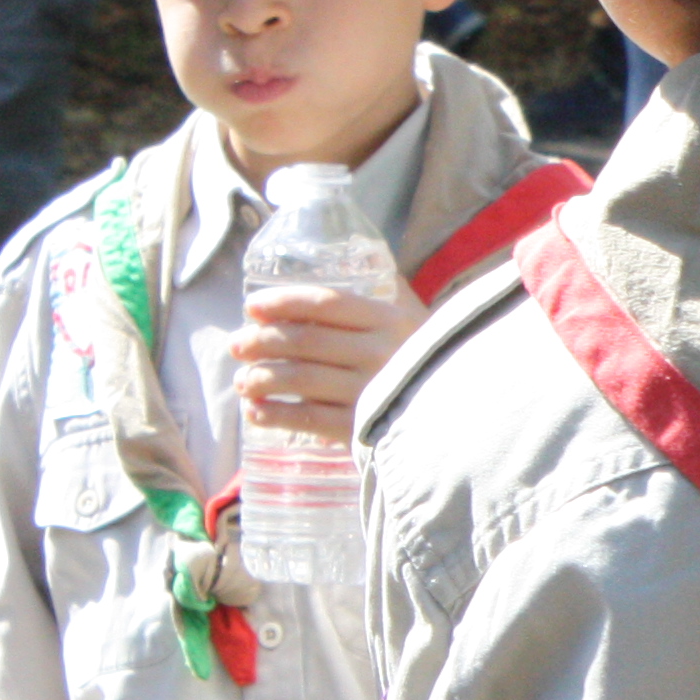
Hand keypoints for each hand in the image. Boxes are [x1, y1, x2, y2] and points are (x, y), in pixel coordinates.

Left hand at [233, 280, 420, 448]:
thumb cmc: (431, 366)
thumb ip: (383, 302)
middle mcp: (381, 352)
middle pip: (306, 339)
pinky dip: (276, 415)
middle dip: (262, 340)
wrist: (462, 421)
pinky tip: (256, 413)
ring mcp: (371, 391)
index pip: (326, 303)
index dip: (283, 302)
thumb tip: (343, 271)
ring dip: (261, 377)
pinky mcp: (363, 428)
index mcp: (390, 320)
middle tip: (236, 345)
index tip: (252, 307)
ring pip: (301, 377)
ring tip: (242, 381)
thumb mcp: (414, 325)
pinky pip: (309, 419)